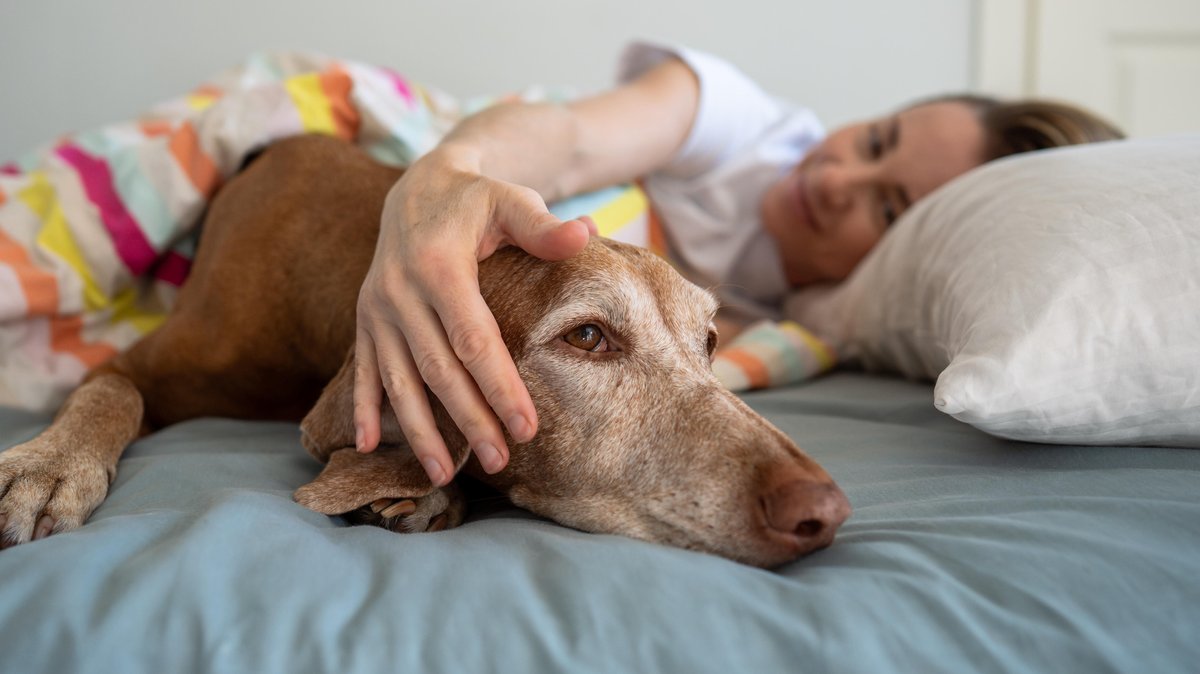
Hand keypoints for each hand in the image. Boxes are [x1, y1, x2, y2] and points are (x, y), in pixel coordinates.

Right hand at [354, 147, 594, 486]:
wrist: (417, 188)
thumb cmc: (476, 202)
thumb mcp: (511, 202)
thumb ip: (545, 226)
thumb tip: (588, 233)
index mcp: (439, 266)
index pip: (474, 340)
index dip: (499, 387)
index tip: (526, 428)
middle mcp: (400, 291)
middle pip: (438, 370)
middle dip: (468, 420)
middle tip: (500, 461)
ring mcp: (377, 308)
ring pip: (398, 380)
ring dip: (419, 431)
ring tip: (442, 477)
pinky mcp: (364, 319)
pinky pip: (362, 370)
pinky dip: (364, 409)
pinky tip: (368, 447)